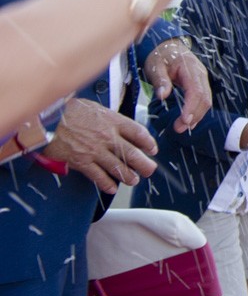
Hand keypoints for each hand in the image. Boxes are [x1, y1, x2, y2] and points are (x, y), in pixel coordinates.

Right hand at [41, 98, 157, 192]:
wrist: (46, 120)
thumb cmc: (68, 111)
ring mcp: (95, 151)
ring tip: (133, 180)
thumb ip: (109, 117)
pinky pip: (98, 176)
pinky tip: (111, 188)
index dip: (148, 142)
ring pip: (118, 167)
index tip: (152, 149)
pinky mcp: (82, 162)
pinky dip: (106, 183)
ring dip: (128, 176)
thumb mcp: (94, 107)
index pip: (138, 133)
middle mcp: (107, 137)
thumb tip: (119, 124)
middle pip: (132, 153)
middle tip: (150, 170)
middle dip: (144, 164)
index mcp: (113, 121)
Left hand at [143, 38, 211, 132]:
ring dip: (197, 115)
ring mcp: (202, 79)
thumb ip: (160, 81)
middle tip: (179, 128)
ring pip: (206, 100)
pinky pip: (204, 99)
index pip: (196, 91)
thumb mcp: (155, 66)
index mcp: (190, 68)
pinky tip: (188, 120)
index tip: (184, 121)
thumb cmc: (160, 56)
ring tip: (182, 127)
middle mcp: (201, 74)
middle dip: (194, 115)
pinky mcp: (200, 84)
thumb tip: (162, 96)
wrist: (167, 45)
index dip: (191, 107)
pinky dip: (198, 111)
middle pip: (205, 98)